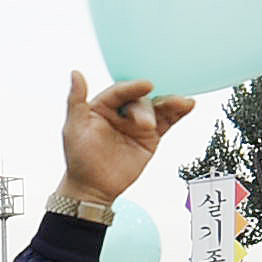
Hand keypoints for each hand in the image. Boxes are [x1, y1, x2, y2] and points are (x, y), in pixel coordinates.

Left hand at [58, 75, 193, 207]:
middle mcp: (122, 111)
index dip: (133, 88)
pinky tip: (188, 106)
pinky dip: (177, 114)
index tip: (146, 85)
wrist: (93, 188)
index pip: (120, 92)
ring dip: (171, 103)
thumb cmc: (79, 158)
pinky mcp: (150, 137)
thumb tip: (76, 73)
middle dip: (148, 106)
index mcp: (103, 105)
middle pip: (140, 100)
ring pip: (157, 108)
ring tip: (183, 103)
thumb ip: (76, 100)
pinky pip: (166, 123)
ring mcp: (138, 124)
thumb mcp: (73, 127)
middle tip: (150, 120)